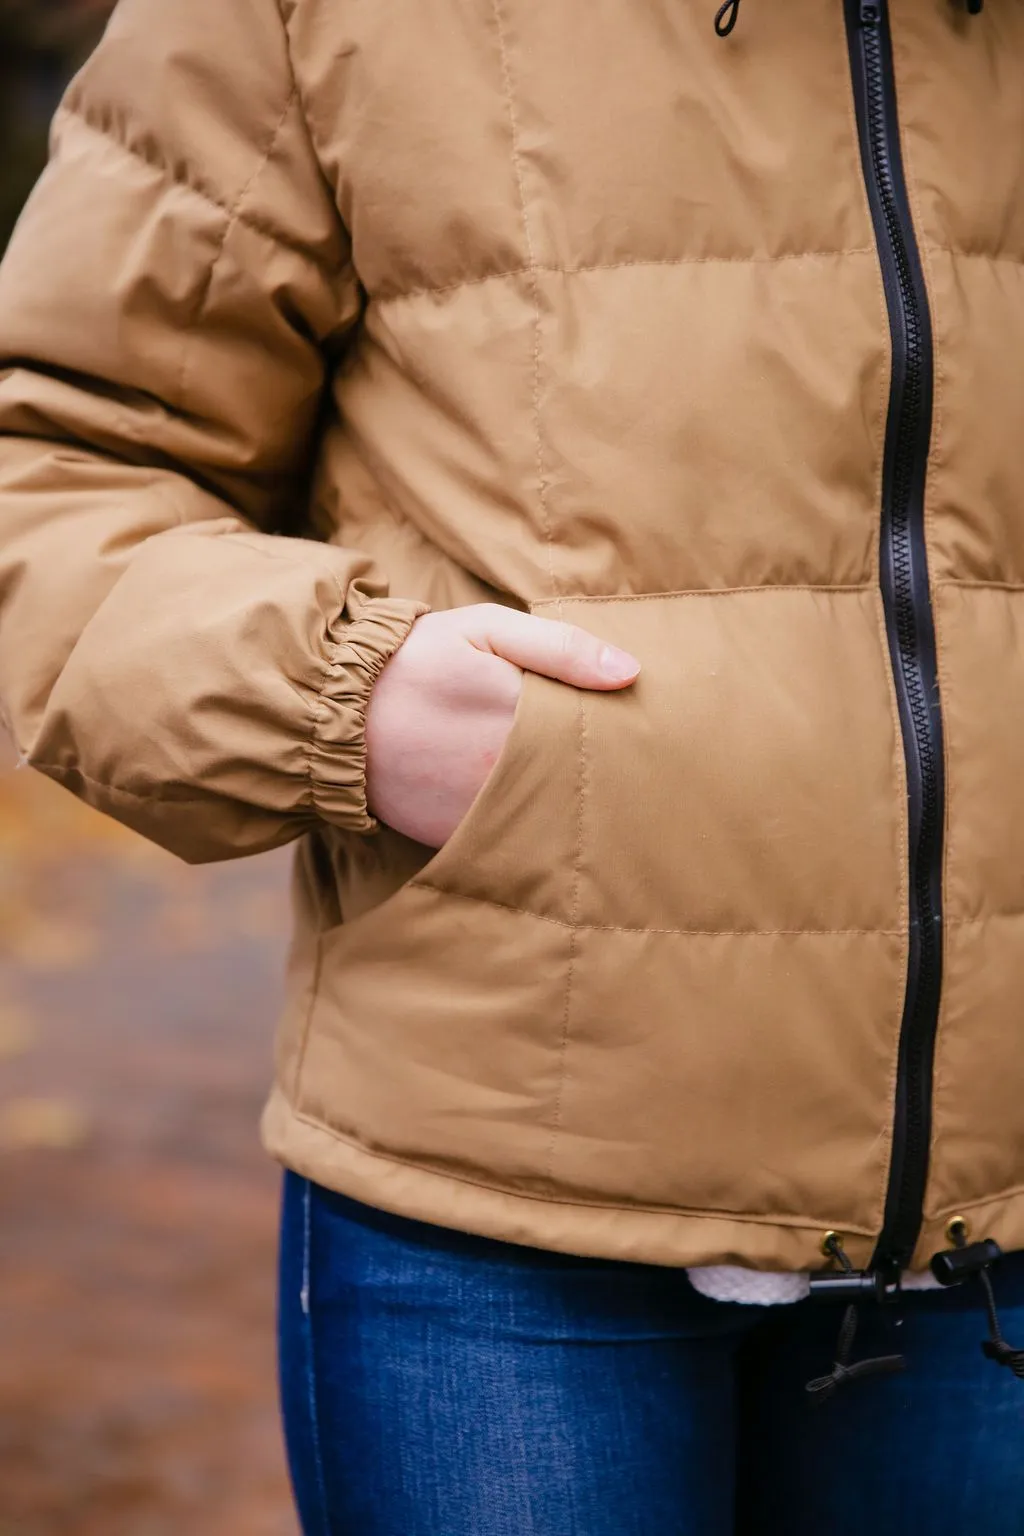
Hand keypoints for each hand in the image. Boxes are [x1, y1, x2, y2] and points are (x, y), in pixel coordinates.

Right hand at [365, 604, 639, 846]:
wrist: (330, 711)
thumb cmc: (414, 659)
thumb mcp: (485, 629)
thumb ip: (560, 648)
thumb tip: (631, 673)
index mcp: (524, 717)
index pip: (596, 735)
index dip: (617, 733)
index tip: (635, 729)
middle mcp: (509, 773)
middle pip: (578, 779)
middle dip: (597, 772)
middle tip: (620, 762)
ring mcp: (482, 811)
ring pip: (548, 813)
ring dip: (563, 803)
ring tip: (574, 786)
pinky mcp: (456, 838)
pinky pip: (508, 838)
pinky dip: (522, 825)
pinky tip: (526, 806)